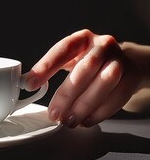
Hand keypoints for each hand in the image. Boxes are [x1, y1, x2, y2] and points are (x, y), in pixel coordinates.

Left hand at [24, 29, 142, 127]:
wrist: (126, 62)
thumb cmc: (90, 62)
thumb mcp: (72, 59)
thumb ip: (52, 69)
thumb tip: (28, 83)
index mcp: (82, 39)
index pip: (62, 49)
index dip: (45, 66)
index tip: (29, 84)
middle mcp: (102, 45)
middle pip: (85, 68)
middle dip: (67, 94)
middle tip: (54, 113)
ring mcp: (120, 59)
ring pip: (105, 82)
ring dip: (85, 105)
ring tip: (70, 120)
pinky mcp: (132, 76)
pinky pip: (118, 96)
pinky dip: (101, 112)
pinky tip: (86, 120)